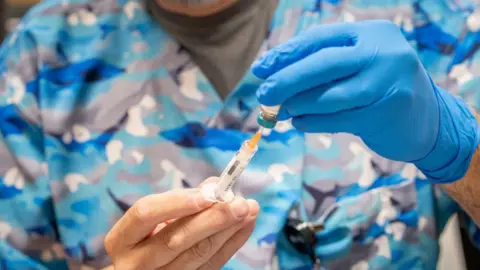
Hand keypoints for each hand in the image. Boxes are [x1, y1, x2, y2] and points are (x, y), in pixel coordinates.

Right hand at [104, 178, 259, 269]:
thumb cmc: (144, 240)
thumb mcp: (152, 219)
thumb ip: (180, 200)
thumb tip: (214, 185)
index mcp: (121, 240)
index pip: (145, 214)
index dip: (177, 202)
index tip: (208, 192)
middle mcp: (135, 264)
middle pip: (176, 239)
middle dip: (213, 218)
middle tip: (239, 202)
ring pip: (198, 254)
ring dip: (228, 230)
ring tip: (249, 210)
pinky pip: (212, 265)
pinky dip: (232, 244)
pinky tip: (245, 226)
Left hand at [252, 20, 479, 182]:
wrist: (429, 119)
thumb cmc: (381, 87)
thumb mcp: (359, 65)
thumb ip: (324, 67)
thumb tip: (274, 78)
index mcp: (372, 33)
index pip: (320, 39)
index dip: (286, 54)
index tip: (260, 68)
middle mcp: (383, 53)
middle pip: (323, 64)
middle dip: (287, 79)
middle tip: (263, 93)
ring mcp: (388, 84)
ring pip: (330, 95)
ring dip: (299, 104)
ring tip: (280, 110)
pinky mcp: (385, 114)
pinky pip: (339, 119)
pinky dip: (313, 122)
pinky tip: (299, 122)